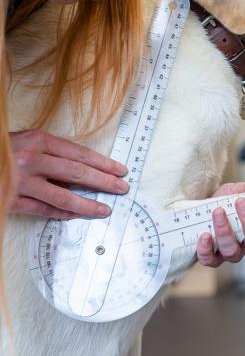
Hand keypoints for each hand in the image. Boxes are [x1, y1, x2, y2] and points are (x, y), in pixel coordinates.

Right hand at [10, 129, 128, 219]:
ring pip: (62, 196)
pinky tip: (76, 215)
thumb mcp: (26, 141)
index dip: (103, 163)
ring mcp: (20, 182)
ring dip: (87, 204)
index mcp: (38, 140)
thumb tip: (83, 170)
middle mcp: (31, 159)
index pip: (80, 153)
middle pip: (77, 173)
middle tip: (122, 189)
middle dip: (104, 182)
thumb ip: (51, 153)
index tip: (121, 170)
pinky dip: (61, 213)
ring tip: (104, 209)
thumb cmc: (3, 150)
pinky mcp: (10, 200)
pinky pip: (42, 210)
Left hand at [196, 178, 244, 267]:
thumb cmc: (227, 201)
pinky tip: (205, 235)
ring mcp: (233, 253)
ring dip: (225, 231)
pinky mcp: (213, 258)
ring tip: (218, 211)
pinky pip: (211, 260)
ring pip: (233, 251)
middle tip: (240, 202)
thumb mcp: (239, 190)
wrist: (203, 208)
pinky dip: (206, 250)